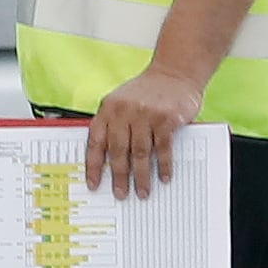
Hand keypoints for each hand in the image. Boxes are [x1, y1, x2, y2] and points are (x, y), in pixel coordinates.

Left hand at [85, 66, 205, 198]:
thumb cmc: (147, 92)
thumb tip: (107, 161)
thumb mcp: (121, 102)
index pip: (95, 141)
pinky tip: (163, 177)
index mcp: (108, 109)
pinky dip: (163, 165)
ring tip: (143, 192)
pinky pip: (162, 148)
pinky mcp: (165, 118)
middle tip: (121, 194)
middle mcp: (123, 111)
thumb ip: (113, 125)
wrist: (174, 73)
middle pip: (117, 151)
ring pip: (139, 152)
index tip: (93, 184)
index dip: (93, 165)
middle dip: (119, 176)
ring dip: (141, 176)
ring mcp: (144, 114)